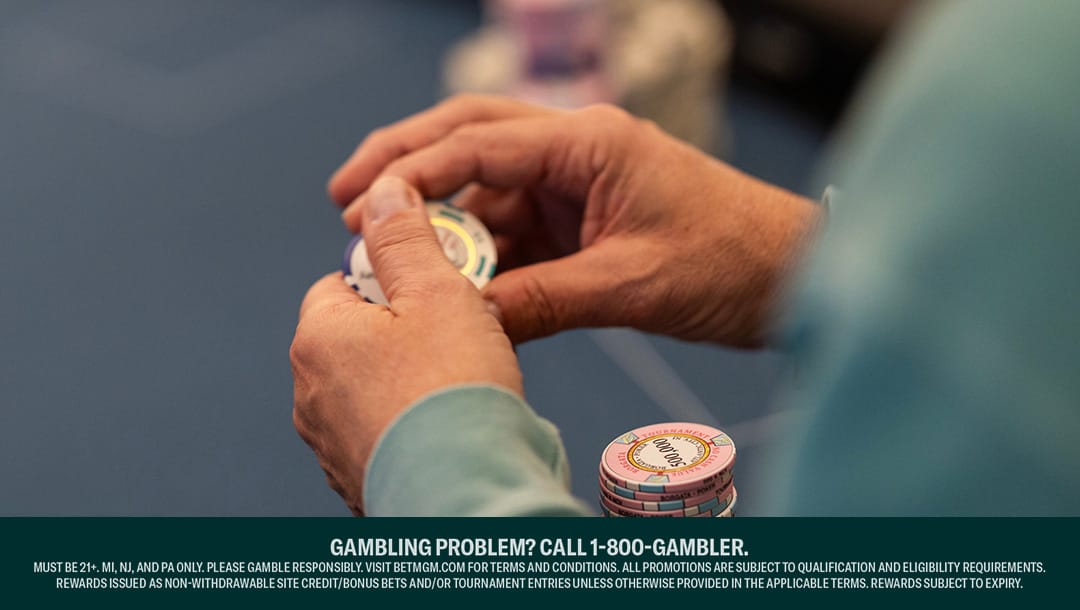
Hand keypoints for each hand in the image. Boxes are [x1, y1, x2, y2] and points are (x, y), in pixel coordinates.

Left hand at [290, 176, 522, 514]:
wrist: (465, 497)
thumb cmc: (453, 395)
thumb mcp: (438, 292)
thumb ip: (407, 238)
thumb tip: (386, 191)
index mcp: (318, 336)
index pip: (344, 281)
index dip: (397, 279)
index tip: (437, 291)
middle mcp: (309, 392)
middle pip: (359, 335)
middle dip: (406, 331)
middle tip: (458, 337)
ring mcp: (329, 442)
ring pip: (371, 387)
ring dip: (408, 381)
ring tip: (458, 389)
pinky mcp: (355, 480)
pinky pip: (382, 434)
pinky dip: (409, 427)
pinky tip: (447, 429)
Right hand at [330, 94, 820, 346]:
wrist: (792, 276)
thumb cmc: (732, 262)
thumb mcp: (631, 285)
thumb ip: (543, 300)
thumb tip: (465, 323)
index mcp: (589, 142)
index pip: (477, 143)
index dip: (409, 171)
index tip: (355, 203)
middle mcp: (576, 151)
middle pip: (468, 138)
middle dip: (403, 164)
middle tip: (341, 198)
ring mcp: (578, 184)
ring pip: (487, 190)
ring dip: (441, 222)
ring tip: (390, 259)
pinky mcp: (584, 219)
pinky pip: (515, 230)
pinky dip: (482, 256)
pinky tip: (454, 286)